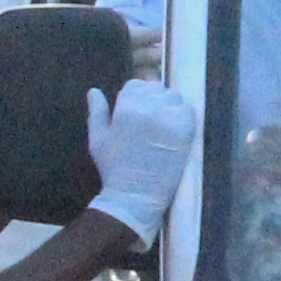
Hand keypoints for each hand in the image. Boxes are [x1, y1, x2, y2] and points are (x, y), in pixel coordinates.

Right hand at [84, 77, 196, 251]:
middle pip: (156, 89)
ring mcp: (169, 120)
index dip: (136, 97)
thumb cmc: (113, 169)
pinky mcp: (185, 132)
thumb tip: (93, 91)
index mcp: (126, 107)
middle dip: (152, 100)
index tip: (136, 112)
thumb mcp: (98, 139)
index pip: (136, 85)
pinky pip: (187, 111)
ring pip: (173, 97)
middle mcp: (149, 109)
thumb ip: (97, 112)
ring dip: (168, 106)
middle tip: (149, 120)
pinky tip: (174, 127)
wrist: (136, 196)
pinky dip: (182, 115)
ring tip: (161, 124)